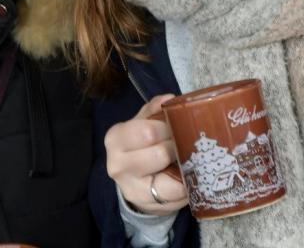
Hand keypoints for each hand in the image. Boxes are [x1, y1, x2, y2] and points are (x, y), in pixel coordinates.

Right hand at [105, 94, 187, 214]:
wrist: (131, 179)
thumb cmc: (138, 144)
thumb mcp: (142, 122)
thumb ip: (154, 109)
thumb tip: (170, 99)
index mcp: (116, 138)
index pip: (147, 131)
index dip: (168, 128)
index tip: (178, 124)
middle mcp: (117, 164)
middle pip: (160, 154)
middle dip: (177, 147)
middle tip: (185, 143)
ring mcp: (130, 188)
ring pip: (169, 180)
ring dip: (184, 169)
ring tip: (188, 160)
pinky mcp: (145, 205)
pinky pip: (175, 197)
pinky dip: (186, 186)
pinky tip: (187, 177)